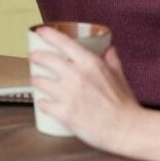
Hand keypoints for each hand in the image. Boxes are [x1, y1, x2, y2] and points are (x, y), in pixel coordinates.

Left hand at [29, 27, 143, 152]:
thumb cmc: (124, 104)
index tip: (40, 31)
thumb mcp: (119, 75)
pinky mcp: (64, 113)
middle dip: (36, 56)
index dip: (48, 34)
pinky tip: (43, 103)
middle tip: (33, 57)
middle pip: (46, 59)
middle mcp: (77, 75)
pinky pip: (43, 104)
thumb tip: (109, 49)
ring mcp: (68, 94)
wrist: (126, 129)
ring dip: (36, 80)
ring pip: (40, 81)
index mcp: (90, 63)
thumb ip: (112, 60)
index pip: (63, 42)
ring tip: (36, 80)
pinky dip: (42, 103)